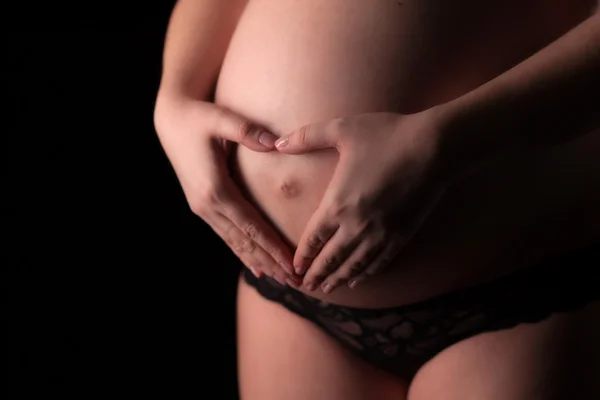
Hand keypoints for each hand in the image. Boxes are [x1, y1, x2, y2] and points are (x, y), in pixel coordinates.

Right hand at [154, 96, 297, 284]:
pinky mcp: (203, 207)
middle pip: (245, 242)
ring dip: (259, 263)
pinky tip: (256, 268)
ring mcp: (203, 209)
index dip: (272, 247)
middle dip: (271, 263)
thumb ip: (246, 131)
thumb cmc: (198, 118)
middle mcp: (207, 206)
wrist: (171, 121)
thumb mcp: (221, 118)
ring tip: (281, 280)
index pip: (251, 226)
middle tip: (296, 282)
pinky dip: (242, 253)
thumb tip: (275, 142)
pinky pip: (226, 236)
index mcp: (215, 190)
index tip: (292, 264)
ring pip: (235, 244)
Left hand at [275, 110, 451, 292]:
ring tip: (326, 290)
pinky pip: (379, 262)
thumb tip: (276, 143)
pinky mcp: (401, 235)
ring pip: (353, 265)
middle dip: (315, 275)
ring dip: (337, 279)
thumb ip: (306, 136)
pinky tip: (357, 279)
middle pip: (330, 258)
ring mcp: (380, 234)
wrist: (435, 148)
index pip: (313, 239)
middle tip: (304, 287)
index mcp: (338, 204)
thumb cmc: (387, 135)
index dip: (302, 256)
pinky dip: (365, 273)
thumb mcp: (341, 129)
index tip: (294, 269)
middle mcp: (357, 226)